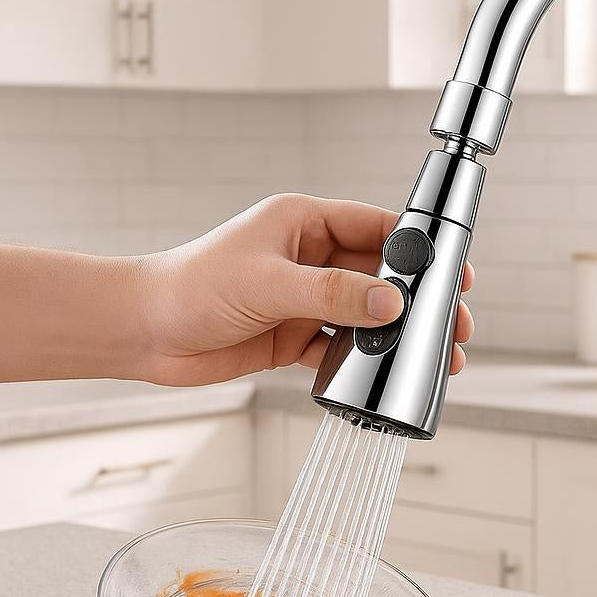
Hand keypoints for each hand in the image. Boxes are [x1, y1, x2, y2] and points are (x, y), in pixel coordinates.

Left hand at [141, 194, 474, 385]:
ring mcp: (304, 299)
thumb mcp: (270, 284)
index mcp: (304, 223)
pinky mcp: (294, 335)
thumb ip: (334, 295)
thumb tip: (391, 305)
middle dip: (418, 300)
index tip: (451, 270)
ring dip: (396, 334)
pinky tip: (384, 373)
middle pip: (381, 275)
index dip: (418, 248)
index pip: (377, 227)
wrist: (144, 332)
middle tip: (452, 322)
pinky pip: (341, 346)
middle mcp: (309, 258)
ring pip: (366, 314)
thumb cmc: (190, 286)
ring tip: (431, 355)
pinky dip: (363, 360)